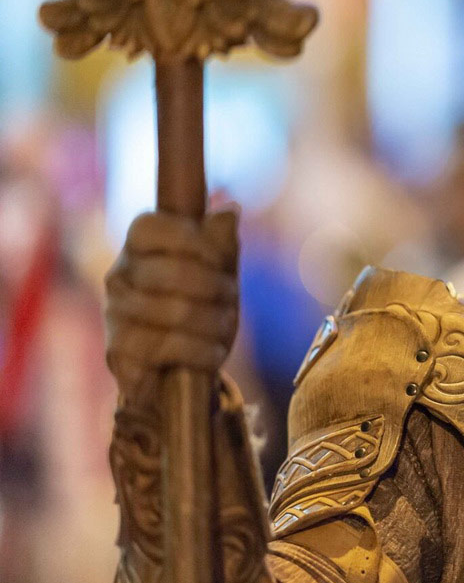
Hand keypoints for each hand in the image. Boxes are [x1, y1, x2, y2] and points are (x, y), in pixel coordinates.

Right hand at [105, 210, 238, 404]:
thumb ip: (222, 243)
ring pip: (178, 311)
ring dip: (215, 324)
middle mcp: (117, 276)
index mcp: (137, 248)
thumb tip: (230, 209)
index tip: (219, 260)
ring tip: (224, 329)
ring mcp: (113, 314)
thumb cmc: (200, 312)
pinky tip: (213, 353)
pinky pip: (170, 346)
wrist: (178, 372)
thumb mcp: (219, 274)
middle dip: (218, 289)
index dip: (194, 241)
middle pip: (175, 272)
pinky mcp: (117, 352)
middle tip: (230, 300)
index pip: (152, 226)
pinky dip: (203, 351)